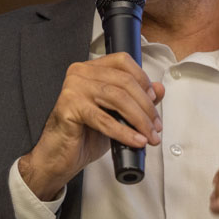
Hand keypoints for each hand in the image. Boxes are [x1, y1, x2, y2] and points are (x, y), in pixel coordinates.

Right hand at [19, 53, 164, 199]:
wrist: (59, 156)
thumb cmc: (84, 134)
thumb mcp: (116, 115)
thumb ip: (136, 99)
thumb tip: (159, 89)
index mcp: (91, 69)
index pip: (123, 62)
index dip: (143, 80)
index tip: (154, 100)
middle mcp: (80, 73)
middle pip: (124, 82)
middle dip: (146, 106)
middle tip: (156, 126)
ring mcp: (73, 89)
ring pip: (118, 98)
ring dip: (139, 119)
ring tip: (150, 136)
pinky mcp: (69, 107)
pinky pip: (104, 119)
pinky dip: (124, 131)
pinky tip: (136, 141)